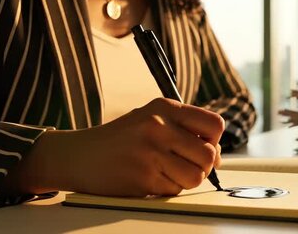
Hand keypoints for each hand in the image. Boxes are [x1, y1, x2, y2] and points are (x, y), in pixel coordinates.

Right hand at [4, 98, 224, 196]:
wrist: (79, 155)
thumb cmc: (121, 139)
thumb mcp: (152, 118)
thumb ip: (184, 129)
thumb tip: (218, 155)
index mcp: (165, 107)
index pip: (214, 124)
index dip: (215, 141)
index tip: (203, 147)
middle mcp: (159, 126)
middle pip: (209, 154)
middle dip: (204, 166)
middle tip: (186, 165)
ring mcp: (151, 153)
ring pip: (196, 176)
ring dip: (187, 180)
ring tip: (170, 173)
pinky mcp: (143, 178)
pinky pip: (175, 190)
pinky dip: (168, 189)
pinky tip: (151, 179)